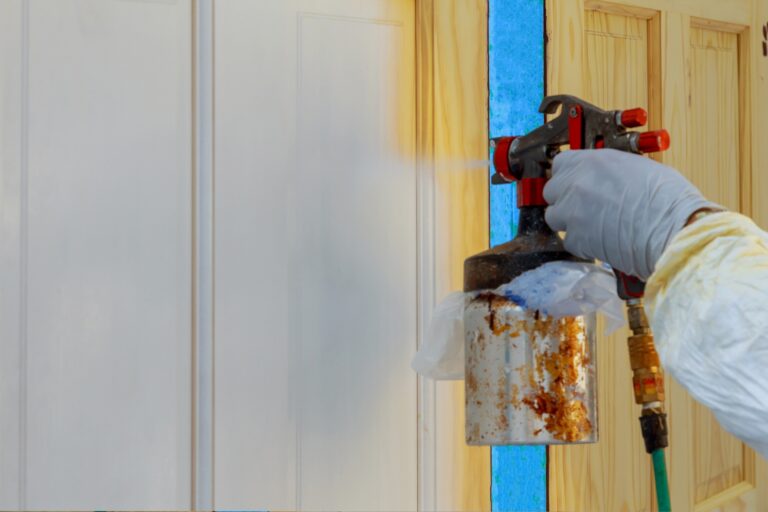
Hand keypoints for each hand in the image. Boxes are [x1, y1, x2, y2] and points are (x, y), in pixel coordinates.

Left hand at [543, 149, 719, 279]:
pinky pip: (568, 240)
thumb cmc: (669, 199)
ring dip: (569, 221)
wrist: (674, 230)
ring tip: (593, 225)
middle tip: (585, 206)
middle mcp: (577, 183)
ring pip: (554, 216)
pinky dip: (581, 243)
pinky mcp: (576, 238)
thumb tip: (607, 177)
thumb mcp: (639, 168)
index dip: (568, 174)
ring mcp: (572, 211)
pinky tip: (600, 241)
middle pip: (552, 190)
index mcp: (593, 161)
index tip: (574, 181)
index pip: (561, 163)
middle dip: (565, 198)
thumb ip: (612, 170)